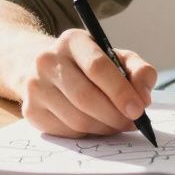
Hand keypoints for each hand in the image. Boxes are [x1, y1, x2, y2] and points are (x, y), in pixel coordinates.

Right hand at [18, 28, 156, 137]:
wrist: (44, 67)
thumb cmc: (88, 63)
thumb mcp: (116, 56)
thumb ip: (138, 71)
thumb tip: (144, 97)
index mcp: (72, 40)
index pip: (97, 67)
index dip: (120, 91)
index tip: (138, 109)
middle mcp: (48, 60)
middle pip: (85, 97)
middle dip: (114, 115)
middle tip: (131, 123)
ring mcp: (35, 86)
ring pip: (76, 119)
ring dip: (103, 127)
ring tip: (117, 125)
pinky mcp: (30, 110)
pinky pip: (65, 131)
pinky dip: (87, 133)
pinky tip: (95, 125)